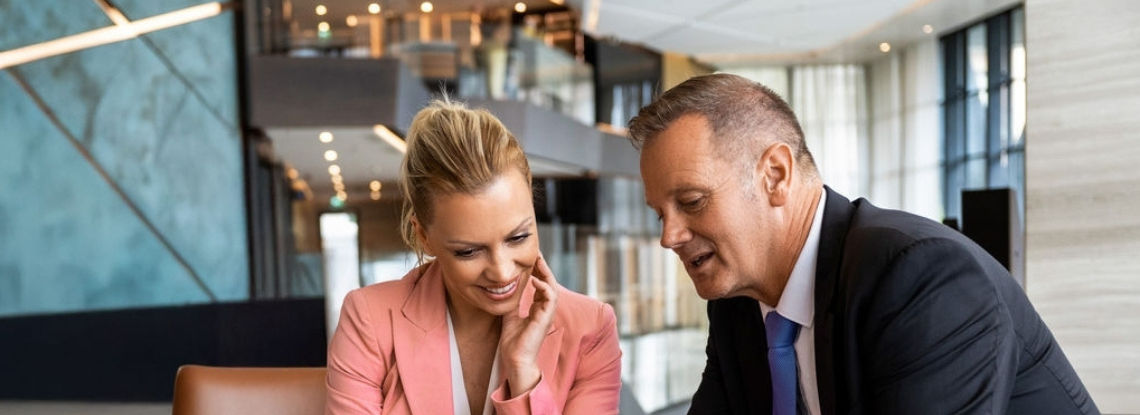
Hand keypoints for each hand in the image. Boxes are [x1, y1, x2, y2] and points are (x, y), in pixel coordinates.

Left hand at [499, 254, 559, 397]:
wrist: (515, 359)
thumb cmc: (513, 342)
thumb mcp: (510, 315)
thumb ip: (512, 302)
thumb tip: (506, 288)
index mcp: (537, 309)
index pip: (540, 284)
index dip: (536, 271)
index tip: (529, 258)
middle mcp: (544, 309)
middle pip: (548, 282)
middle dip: (542, 267)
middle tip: (536, 252)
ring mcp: (547, 313)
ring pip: (552, 287)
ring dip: (546, 273)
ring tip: (537, 260)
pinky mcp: (546, 318)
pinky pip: (550, 298)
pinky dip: (543, 287)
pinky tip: (534, 279)